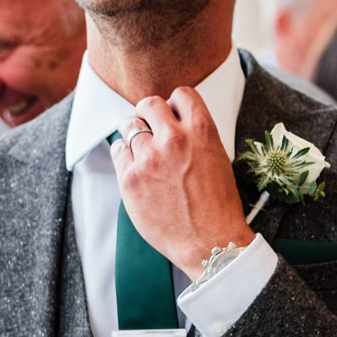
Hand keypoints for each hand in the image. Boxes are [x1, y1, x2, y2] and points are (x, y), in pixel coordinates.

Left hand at [111, 88, 255, 277]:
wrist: (210, 242)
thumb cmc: (218, 206)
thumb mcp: (218, 159)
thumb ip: (196, 137)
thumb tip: (175, 124)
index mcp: (202, 131)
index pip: (181, 94)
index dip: (174, 104)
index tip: (171, 115)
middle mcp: (175, 139)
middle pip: (149, 104)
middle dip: (148, 114)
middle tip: (151, 129)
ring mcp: (149, 158)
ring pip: (128, 125)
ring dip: (134, 134)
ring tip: (142, 151)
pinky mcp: (130, 178)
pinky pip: (117, 150)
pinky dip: (124, 155)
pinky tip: (136, 168)